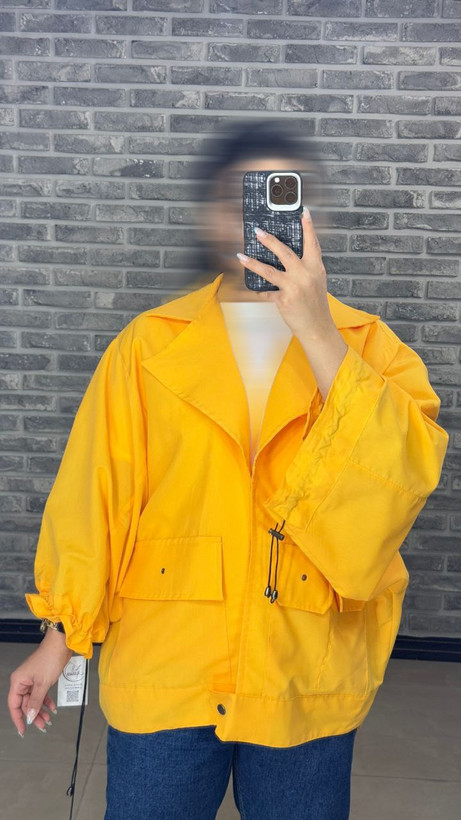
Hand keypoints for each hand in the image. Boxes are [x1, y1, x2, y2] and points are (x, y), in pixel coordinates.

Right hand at [8, 639, 72, 736]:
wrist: (60, 644)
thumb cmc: (50, 659)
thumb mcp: (43, 684)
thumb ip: (35, 701)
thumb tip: (30, 717)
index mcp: (18, 682)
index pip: (14, 705)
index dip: (18, 719)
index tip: (23, 730)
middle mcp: (22, 681)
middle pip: (25, 704)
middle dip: (34, 715)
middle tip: (43, 726)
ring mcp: (31, 679)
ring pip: (34, 699)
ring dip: (41, 709)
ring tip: (49, 719)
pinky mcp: (40, 678)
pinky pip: (40, 693)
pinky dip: (46, 700)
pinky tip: (52, 708)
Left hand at [236, 207, 336, 340]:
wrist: (318, 328)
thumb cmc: (316, 305)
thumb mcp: (316, 281)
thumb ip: (307, 267)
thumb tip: (291, 256)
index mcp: (315, 268)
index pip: (312, 243)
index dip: (308, 226)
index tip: (303, 211)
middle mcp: (306, 275)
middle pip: (285, 252)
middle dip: (270, 240)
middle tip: (257, 231)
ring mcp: (294, 287)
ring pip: (269, 271)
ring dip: (253, 262)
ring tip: (241, 255)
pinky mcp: (284, 300)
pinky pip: (266, 292)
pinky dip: (258, 291)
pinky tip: (251, 289)